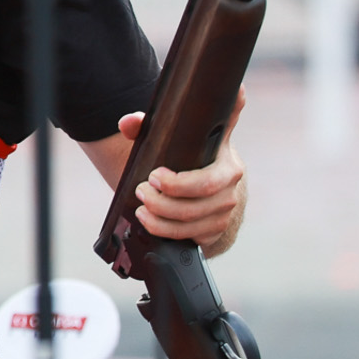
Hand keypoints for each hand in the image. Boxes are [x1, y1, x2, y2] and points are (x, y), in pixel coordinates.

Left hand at [119, 88, 247, 256]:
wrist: (207, 192)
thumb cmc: (187, 161)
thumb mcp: (173, 141)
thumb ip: (146, 126)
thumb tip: (128, 123)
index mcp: (222, 150)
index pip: (222, 145)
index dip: (197, 149)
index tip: (157, 171)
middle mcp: (231, 177)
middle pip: (203, 187)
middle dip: (167, 191)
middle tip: (143, 188)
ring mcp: (227, 206)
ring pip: (192, 216)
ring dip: (160, 214)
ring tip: (142, 206)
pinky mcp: (218, 229)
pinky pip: (190, 235)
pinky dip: (165, 231)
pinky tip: (150, 221)